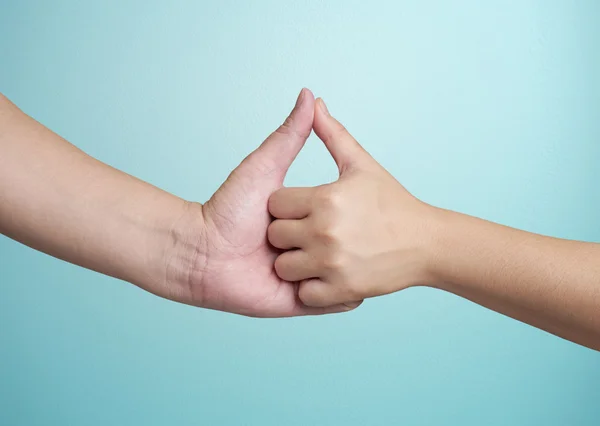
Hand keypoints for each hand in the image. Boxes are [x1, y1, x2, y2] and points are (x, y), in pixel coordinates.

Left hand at [166, 90, 357, 316]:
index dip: (322, 209)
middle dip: (318, 241)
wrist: (200, 254)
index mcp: (307, 218)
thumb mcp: (265, 168)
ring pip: (336, 273)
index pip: (332, 212)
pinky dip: (333, 295)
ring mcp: (308, 275)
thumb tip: (308, 94)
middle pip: (336, 244)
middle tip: (294, 239)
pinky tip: (323, 282)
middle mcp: (309, 246)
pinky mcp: (302, 302)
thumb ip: (289, 135)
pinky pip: (333, 301)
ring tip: (294, 262)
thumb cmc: (228, 209)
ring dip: (320, 268)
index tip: (323, 208)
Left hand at [267, 99, 439, 307]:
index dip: (289, 206)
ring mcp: (332, 264)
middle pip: (278, 234)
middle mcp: (324, 231)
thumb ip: (329, 133)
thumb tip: (311, 98)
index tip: (309, 209)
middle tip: (315, 234)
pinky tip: (330, 276)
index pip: (279, 203)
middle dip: (289, 235)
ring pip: (285, 266)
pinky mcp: (339, 293)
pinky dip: (313, 288)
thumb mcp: (357, 165)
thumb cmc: (391, 203)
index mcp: (325, 199)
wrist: (429, 245)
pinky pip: (304, 293)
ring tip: (321, 257)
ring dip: (297, 264)